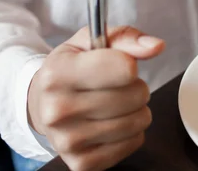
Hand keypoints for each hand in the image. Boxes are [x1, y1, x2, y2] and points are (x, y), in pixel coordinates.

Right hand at [28, 26, 164, 170]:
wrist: (41, 104)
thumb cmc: (72, 68)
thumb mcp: (91, 41)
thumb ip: (126, 38)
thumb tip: (156, 46)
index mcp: (58, 73)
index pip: (125, 68)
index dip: (130, 64)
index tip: (119, 64)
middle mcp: (58, 110)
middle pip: (136, 95)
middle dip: (136, 87)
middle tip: (116, 86)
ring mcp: (69, 141)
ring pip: (139, 120)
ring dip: (136, 109)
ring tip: (115, 103)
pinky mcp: (82, 163)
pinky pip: (135, 142)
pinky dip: (132, 132)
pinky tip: (111, 122)